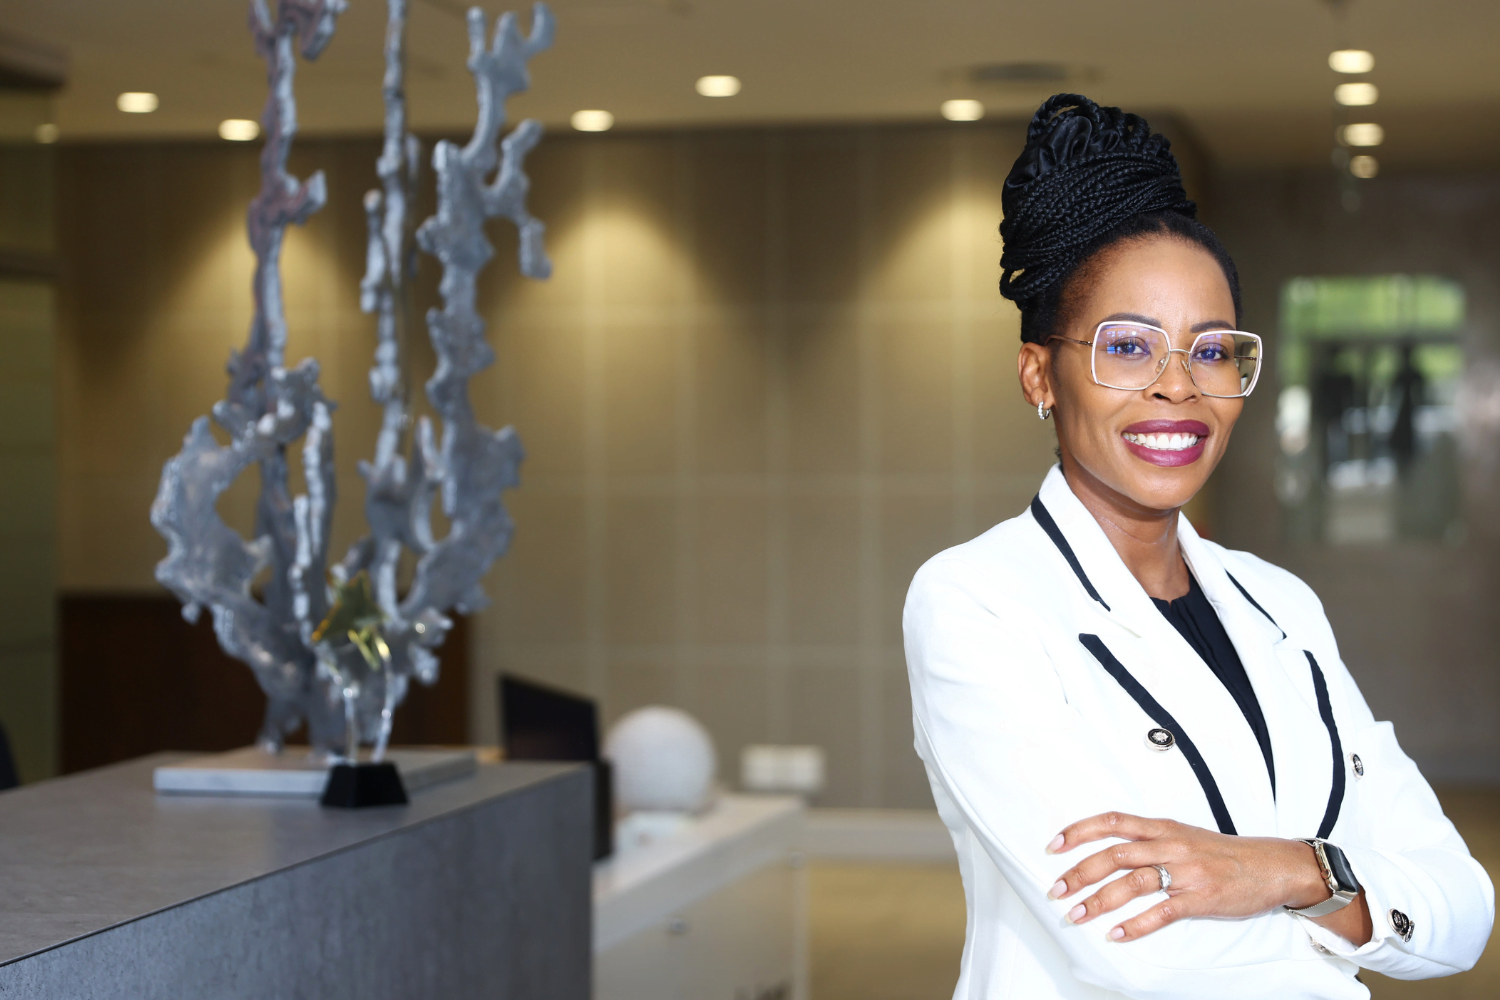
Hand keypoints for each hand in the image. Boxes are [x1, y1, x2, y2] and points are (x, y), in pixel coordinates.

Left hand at [1044, 812, 1338, 941]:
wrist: (1272, 866)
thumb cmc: (1223, 853)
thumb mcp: (1182, 834)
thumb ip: (1148, 838)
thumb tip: (1109, 848)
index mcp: (1162, 827)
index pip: (1111, 821)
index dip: (1079, 831)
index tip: (1054, 845)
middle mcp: (1169, 844)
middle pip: (1114, 854)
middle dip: (1079, 871)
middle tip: (1056, 889)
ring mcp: (1185, 871)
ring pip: (1133, 882)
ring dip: (1100, 900)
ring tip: (1077, 915)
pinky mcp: (1200, 898)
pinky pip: (1161, 912)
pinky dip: (1136, 924)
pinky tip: (1116, 935)